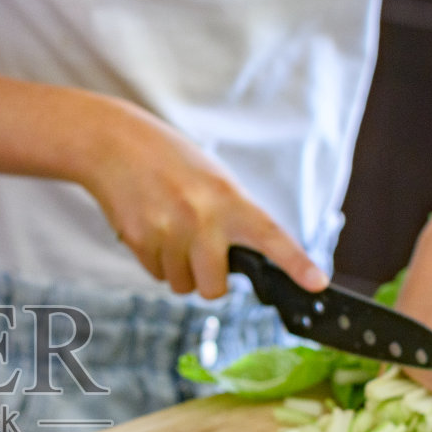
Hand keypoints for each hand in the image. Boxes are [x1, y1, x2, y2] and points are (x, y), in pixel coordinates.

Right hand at [82, 101, 327, 298]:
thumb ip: (231, 217)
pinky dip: (154, 259)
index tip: (317, 284)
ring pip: (181, 284)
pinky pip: (155, 274)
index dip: (296, 263)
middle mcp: (202, 217)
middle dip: (206, 280)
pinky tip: (150, 227)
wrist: (114, 144)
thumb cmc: (170, 161)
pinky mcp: (138, 240)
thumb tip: (240, 262)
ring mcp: (168, 231)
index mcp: (229, 198)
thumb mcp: (213, 180)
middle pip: (214, 287)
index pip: (271, 235)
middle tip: (199, 254)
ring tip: (168, 229)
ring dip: (177, 268)